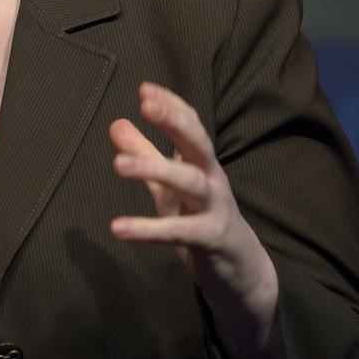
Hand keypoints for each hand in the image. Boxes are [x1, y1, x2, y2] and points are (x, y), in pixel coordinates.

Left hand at [108, 82, 277, 312]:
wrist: (242, 270)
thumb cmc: (201, 219)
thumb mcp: (168, 187)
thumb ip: (145, 155)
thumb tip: (116, 123)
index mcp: (203, 163)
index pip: (192, 126)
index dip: (171, 106)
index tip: (145, 89)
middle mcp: (212, 180)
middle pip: (198, 144)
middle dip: (174, 122)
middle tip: (146, 105)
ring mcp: (215, 208)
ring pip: (190, 183)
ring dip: (155, 170)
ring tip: (118, 165)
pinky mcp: (210, 239)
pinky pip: (179, 232)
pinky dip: (148, 230)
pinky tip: (119, 228)